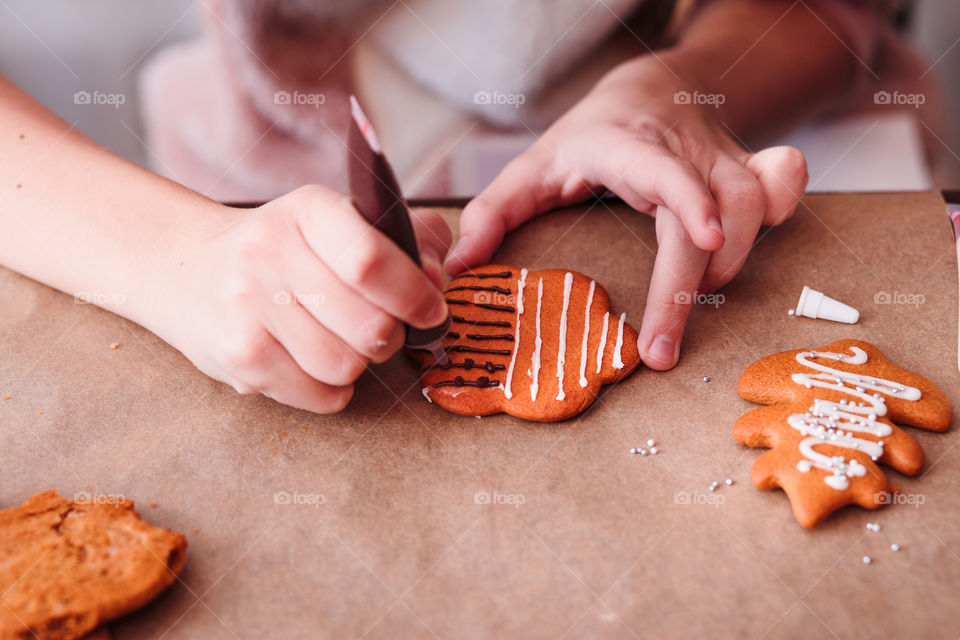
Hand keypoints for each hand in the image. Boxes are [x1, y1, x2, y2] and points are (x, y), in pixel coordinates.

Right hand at [152, 185, 451, 412]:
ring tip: (337, 341)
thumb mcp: (341, 223)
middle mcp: (270, 253)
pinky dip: (331, 389)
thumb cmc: (287, 250)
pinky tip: (312, 362)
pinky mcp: (237, 358)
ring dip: (358, 363)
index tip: (431, 311)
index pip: (371, 261)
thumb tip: (437, 278)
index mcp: (308, 210)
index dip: (415, 295)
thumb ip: (407, 239)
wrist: (187, 270)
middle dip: (391, 335)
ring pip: (347, 366)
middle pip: (370, 325)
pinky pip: (320, 395)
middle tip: (379, 327)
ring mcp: (248, 307)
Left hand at [445, 57, 806, 369]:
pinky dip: (780, 215)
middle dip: (690, 286)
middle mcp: (680, 149)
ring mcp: (718, 157)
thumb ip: (492, 213)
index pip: (665, 168)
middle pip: (709, 213)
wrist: (650, 91)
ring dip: (726, 265)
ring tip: (685, 301)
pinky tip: (751, 244)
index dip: (691, 201)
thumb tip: (457, 269)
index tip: (705, 245)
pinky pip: (781, 188)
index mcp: (624, 145)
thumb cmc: (588, 137)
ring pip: (749, 208)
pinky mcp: (744, 168)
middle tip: (661, 350)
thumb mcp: (532, 166)